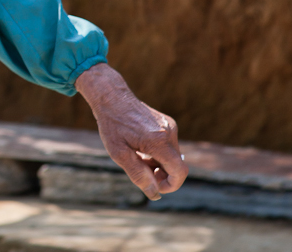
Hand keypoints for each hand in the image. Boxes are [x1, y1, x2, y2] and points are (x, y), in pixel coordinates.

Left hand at [76, 64, 187, 199]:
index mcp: (158, 141)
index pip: (180, 172)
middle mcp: (169, 133)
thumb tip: (154, 194)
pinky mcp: (168, 123)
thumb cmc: (113, 126)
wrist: (112, 97)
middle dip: (162, 175)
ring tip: (137, 157)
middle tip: (140, 172)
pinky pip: (169, 146)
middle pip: (176, 165)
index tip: (156, 187)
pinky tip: (141, 148)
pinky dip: (158, 153)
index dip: (172, 185)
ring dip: (158, 164)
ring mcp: (170, 126)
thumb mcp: (119, 154)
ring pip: (172, 156)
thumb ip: (138, 175)